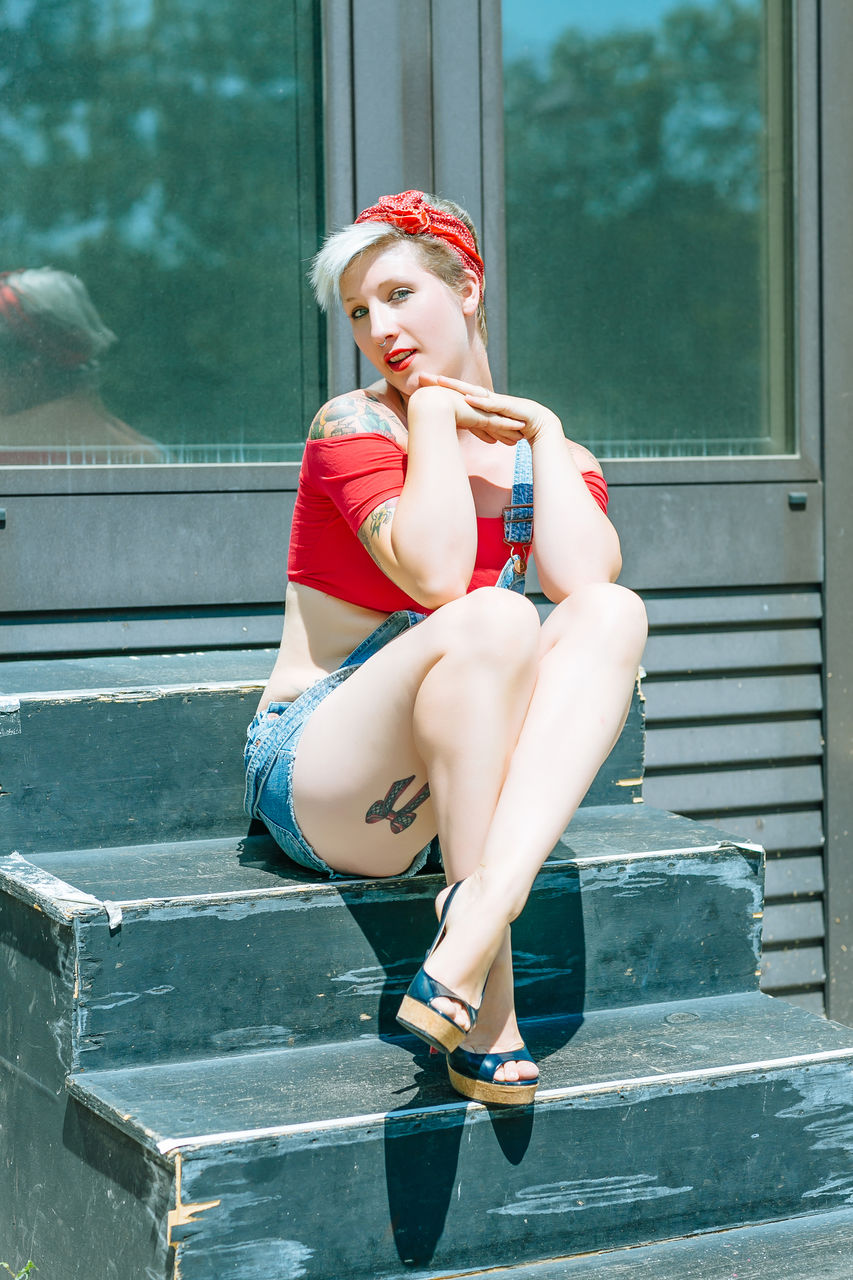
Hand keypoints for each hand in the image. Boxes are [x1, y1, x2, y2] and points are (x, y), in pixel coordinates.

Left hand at [418, 374, 562, 443]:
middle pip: (462, 389)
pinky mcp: (509, 408)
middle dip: (443, 383)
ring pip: (475, 393)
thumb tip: (461, 431)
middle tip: (423, 377)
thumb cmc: (516, 427)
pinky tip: (467, 399)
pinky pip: (492, 405)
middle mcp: (489, 399)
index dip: (442, 390)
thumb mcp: (492, 428)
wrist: (542, 427)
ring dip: (458, 388)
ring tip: (441, 382)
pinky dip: (480, 402)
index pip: (459, 395)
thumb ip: (478, 426)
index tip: (422, 385)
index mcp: (482, 404)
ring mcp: (499, 402)